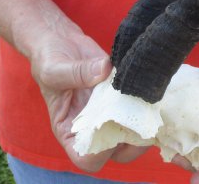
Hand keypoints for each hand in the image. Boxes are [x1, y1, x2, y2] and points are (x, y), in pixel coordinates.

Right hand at [30, 17, 147, 171]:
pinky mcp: (121, 91)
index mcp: (70, 129)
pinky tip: (150, 83)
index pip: (87, 157)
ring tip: (150, 100)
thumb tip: (103, 71)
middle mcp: (93, 124)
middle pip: (118, 149)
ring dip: (145, 119)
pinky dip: (147, 98)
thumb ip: (75, 73)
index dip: (102, 151)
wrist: (62, 41)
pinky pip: (137, 102)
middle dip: (134, 140)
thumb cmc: (49, 60)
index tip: (111, 126)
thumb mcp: (53, 69)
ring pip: (133, 127)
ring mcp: (110, 108)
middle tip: (142, 118)